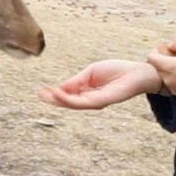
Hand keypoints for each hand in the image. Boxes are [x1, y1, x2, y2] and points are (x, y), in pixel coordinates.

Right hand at [38, 59, 161, 109]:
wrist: (136, 72)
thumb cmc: (116, 71)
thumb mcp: (91, 72)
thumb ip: (76, 81)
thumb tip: (59, 88)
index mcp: (86, 92)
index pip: (67, 95)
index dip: (54, 94)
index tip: (41, 90)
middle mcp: (89, 99)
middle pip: (68, 102)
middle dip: (53, 99)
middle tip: (39, 94)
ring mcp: (95, 102)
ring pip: (73, 104)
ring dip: (58, 100)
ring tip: (46, 94)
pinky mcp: (101, 101)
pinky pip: (82, 101)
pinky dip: (69, 98)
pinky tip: (60, 93)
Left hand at [146, 38, 175, 99]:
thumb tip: (169, 45)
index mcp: (169, 67)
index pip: (151, 57)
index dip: (156, 50)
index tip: (167, 48)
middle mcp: (168, 79)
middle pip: (158, 66)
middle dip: (164, 59)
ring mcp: (174, 88)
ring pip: (165, 74)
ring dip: (172, 67)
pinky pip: (173, 81)